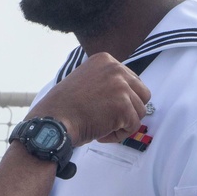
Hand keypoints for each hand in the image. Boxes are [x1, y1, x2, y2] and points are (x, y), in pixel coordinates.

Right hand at [33, 52, 150, 146]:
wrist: (54, 121)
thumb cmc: (65, 108)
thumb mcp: (86, 81)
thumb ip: (107, 82)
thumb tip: (128, 93)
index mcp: (106, 60)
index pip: (132, 80)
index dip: (121, 99)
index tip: (104, 107)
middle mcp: (116, 69)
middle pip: (143, 94)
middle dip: (129, 110)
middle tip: (108, 118)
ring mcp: (121, 87)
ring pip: (140, 111)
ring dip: (123, 124)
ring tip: (101, 126)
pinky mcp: (123, 106)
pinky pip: (133, 126)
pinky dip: (118, 135)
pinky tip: (101, 133)